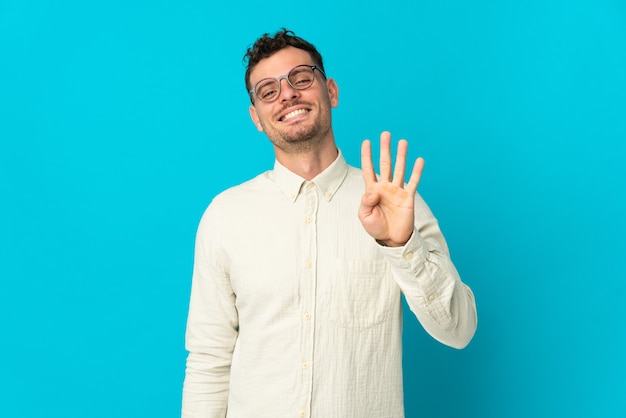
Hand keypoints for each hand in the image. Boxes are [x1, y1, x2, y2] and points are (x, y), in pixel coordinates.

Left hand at [358, 131, 424, 246]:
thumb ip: (365, 202)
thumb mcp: (364, 216)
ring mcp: (397, 191)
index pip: (368, 169)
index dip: (367, 156)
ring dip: (401, 155)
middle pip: (385, 164)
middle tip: (386, 134)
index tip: (367, 142)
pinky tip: (419, 160)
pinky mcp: (408, 197)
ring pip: (399, 169)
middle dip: (385, 149)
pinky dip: (416, 171)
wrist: (391, 238)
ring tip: (403, 142)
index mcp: (372, 190)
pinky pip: (413, 182)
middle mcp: (385, 187)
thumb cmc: (376, 227)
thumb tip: (372, 191)